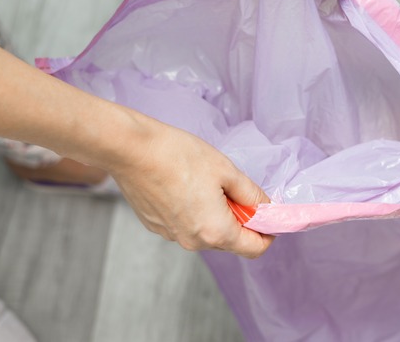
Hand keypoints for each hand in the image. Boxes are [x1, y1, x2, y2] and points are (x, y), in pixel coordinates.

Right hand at [108, 119, 273, 257]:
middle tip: (235, 189)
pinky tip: (186, 185)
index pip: (254, 249)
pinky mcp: (156, 226)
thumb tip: (267, 208)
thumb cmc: (179, 157)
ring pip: (207, 232)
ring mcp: (172, 235)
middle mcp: (193, 241)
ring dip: (217, 215)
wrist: (131, 150)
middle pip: (230, 241)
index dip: (267, 232)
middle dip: (241, 219)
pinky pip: (186, 224)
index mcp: (215, 232)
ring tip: (207, 183)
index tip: (268, 213)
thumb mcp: (227, 171)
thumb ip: (252, 195)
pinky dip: (195, 211)